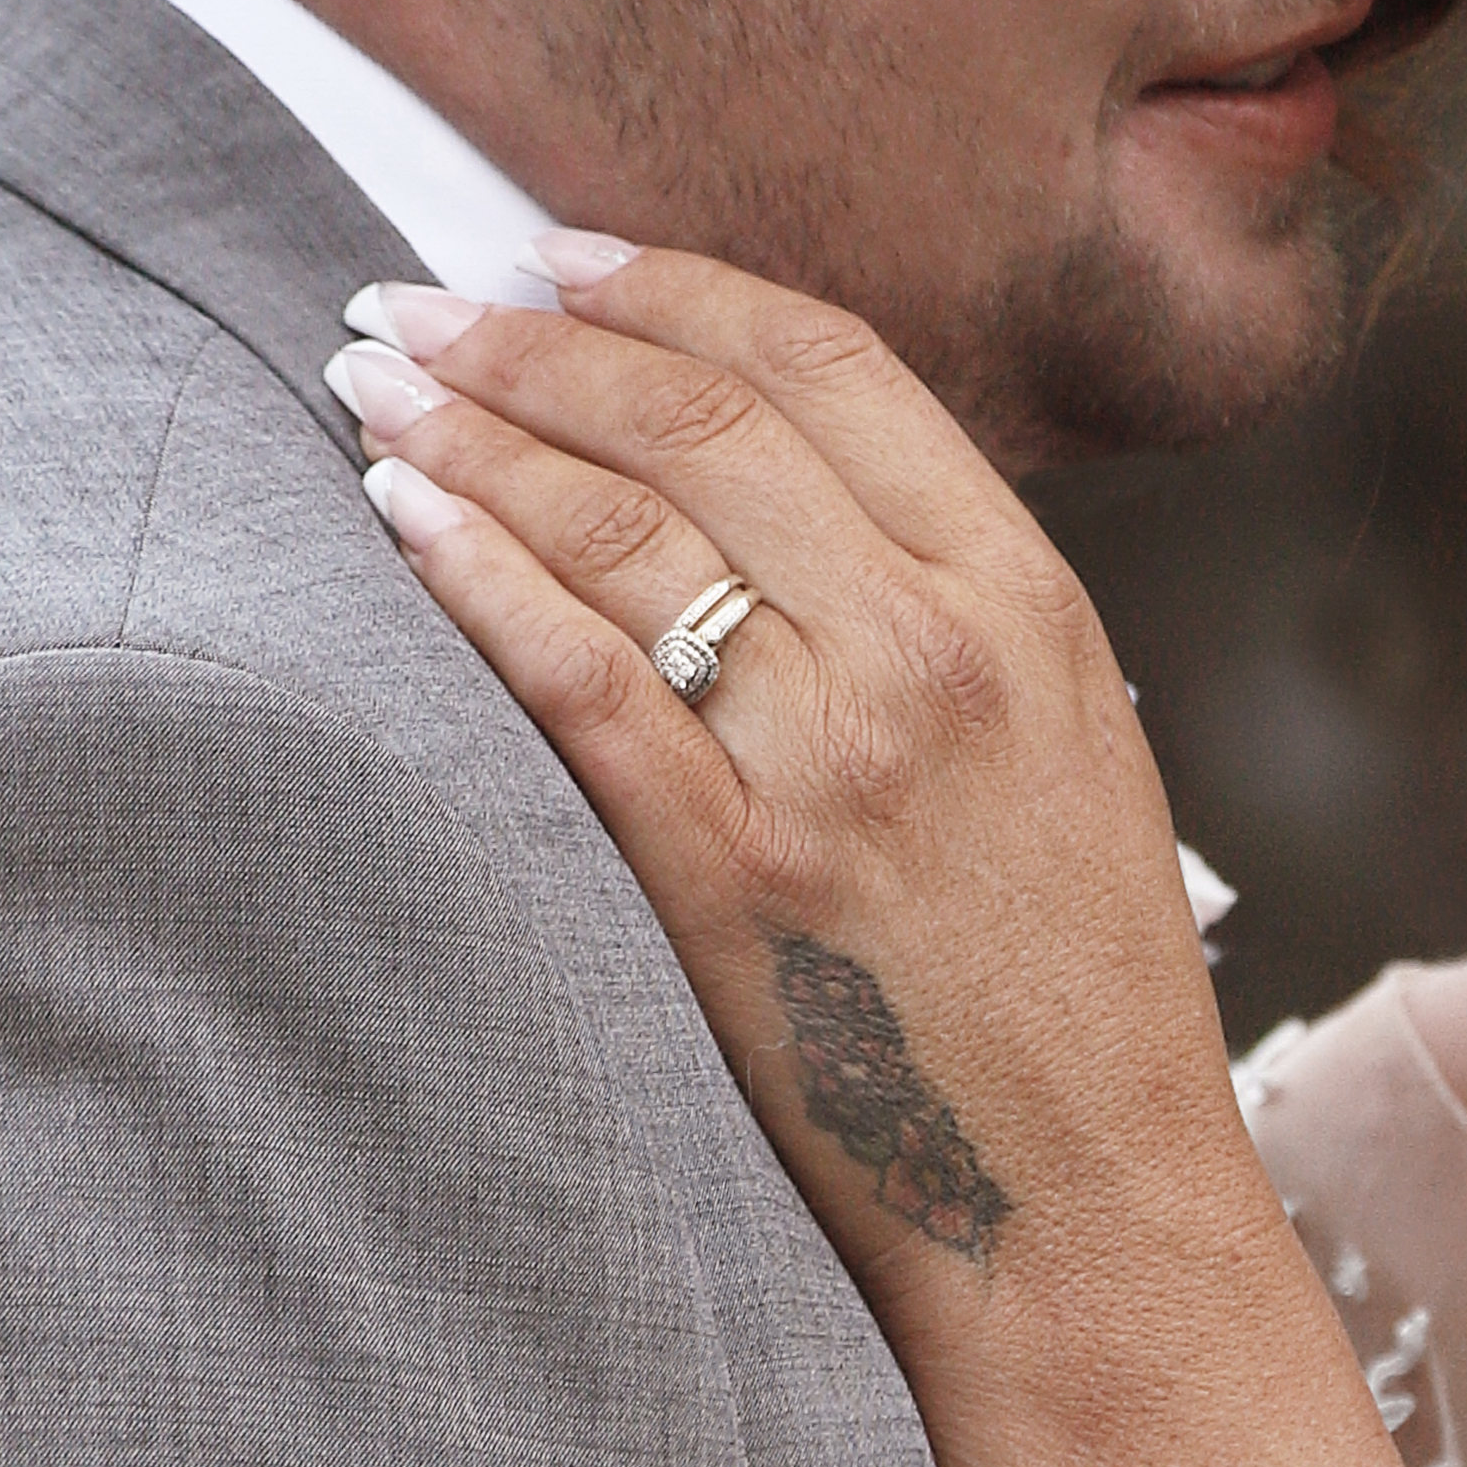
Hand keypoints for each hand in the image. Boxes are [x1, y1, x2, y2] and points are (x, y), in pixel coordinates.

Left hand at [329, 247, 1270, 1347]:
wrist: (1090, 1212)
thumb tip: (769, 486)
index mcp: (1029, 602)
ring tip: (376, 379)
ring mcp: (826, 763)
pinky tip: (396, 511)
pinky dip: (472, 574)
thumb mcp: (1073, 749)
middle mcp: (930, 653)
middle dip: (532, 338)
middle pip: (699, 423)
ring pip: (617, 528)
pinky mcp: (727, 876)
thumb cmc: (1076, 999)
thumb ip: (949, 609)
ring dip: (474, 430)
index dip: (676, 289)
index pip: (830, 369)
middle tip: (415, 297)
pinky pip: (571, 679)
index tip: (563, 254)